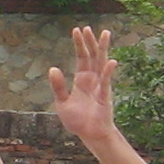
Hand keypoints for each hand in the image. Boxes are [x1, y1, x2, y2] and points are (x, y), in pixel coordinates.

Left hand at [48, 25, 118, 142]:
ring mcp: (100, 87)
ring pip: (102, 64)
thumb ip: (58, 86)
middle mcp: (92, 80)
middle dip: (89, 42)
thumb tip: (52, 68)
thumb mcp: (62, 102)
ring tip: (104, 33)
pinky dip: (107, 73)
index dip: (79, 44)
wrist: (89, 136)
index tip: (77, 30)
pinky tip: (110, 62)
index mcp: (81, 80)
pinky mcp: (105, 97)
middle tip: (86, 28)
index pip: (81, 58)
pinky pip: (106, 83)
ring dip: (102, 49)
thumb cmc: (78, 120)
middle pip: (92, 57)